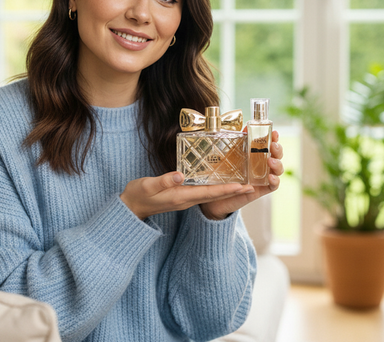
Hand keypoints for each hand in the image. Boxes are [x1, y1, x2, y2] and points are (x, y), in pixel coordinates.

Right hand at [120, 172, 254, 219]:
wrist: (131, 207)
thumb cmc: (138, 195)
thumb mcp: (147, 186)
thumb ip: (163, 181)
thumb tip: (180, 174)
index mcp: (181, 197)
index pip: (209, 193)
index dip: (226, 189)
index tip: (242, 185)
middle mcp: (187, 199)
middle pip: (215, 195)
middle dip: (234, 190)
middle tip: (252, 185)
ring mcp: (185, 199)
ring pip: (211, 194)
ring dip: (227, 189)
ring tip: (243, 182)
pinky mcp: (183, 196)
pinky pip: (204, 192)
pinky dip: (216, 187)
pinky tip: (221, 180)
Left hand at [200, 130, 283, 220]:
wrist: (217, 194)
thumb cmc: (225, 172)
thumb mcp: (230, 155)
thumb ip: (239, 142)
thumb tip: (245, 127)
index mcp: (257, 154)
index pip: (269, 144)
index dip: (274, 138)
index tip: (274, 133)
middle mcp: (263, 164)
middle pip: (277, 155)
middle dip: (278, 149)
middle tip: (273, 146)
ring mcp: (264, 177)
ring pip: (278, 169)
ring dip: (278, 164)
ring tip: (271, 161)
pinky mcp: (262, 189)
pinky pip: (273, 185)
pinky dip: (275, 181)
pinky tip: (271, 177)